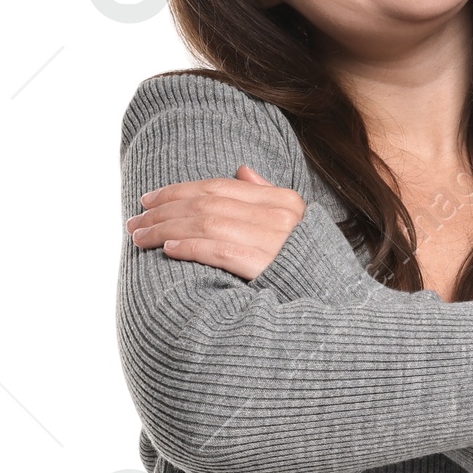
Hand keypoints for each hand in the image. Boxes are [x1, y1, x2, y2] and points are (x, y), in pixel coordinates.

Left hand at [127, 164, 307, 280]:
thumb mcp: (297, 222)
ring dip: (165, 229)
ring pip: (205, 224)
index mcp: (284, 201)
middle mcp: (277, 216)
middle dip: (163, 210)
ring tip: (140, 237)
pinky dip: (189, 247)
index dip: (178, 190)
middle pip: (206, 203)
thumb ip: (266, 195)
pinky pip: (217, 250)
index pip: (219, 186)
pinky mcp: (263, 265)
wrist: (338, 302)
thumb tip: (242, 170)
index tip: (149, 199)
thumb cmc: (309, 264)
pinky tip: (167, 249)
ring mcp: (271, 240)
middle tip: (134, 221)